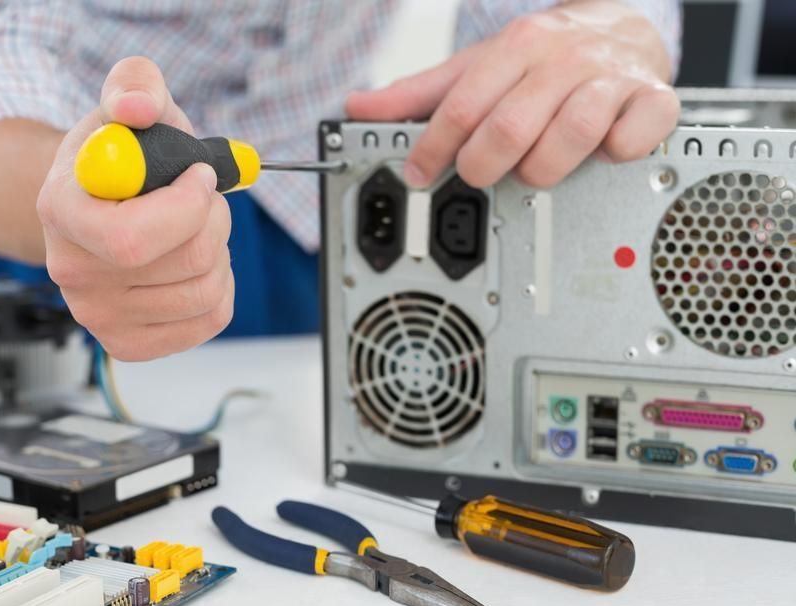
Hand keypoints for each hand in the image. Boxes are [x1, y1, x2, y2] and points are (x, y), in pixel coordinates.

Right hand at [37, 57, 232, 360]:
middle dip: (215, 219)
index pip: (134, 238)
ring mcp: (97, 317)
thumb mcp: (126, 100)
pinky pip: (209, 320)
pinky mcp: (129, 343)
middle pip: (187, 262)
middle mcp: (70, 273)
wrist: (99, 201)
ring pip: (206, 291)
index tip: (200, 176)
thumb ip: (134, 85)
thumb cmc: (119, 153)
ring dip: (221, 251)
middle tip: (201, 198)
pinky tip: (195, 263)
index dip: (189, 206)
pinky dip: (222, 287)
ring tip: (193, 228)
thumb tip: (138, 108)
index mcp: (60, 211)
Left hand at [345, 1, 679, 188]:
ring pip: (572, 134)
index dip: (433, 148)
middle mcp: (561, 61)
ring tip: (535, 172)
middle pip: (511, 126)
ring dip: (544, 168)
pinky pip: (635, 135)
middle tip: (478, 177)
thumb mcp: (478, 67)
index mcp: (515, 48)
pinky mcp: (652, 100)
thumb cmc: (543, 58)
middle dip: (483, 165)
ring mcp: (608, 80)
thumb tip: (359, 106)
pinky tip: (601, 155)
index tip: (419, 174)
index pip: (462, 105)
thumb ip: (421, 94)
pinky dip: (616, 153)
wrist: (624, 24)